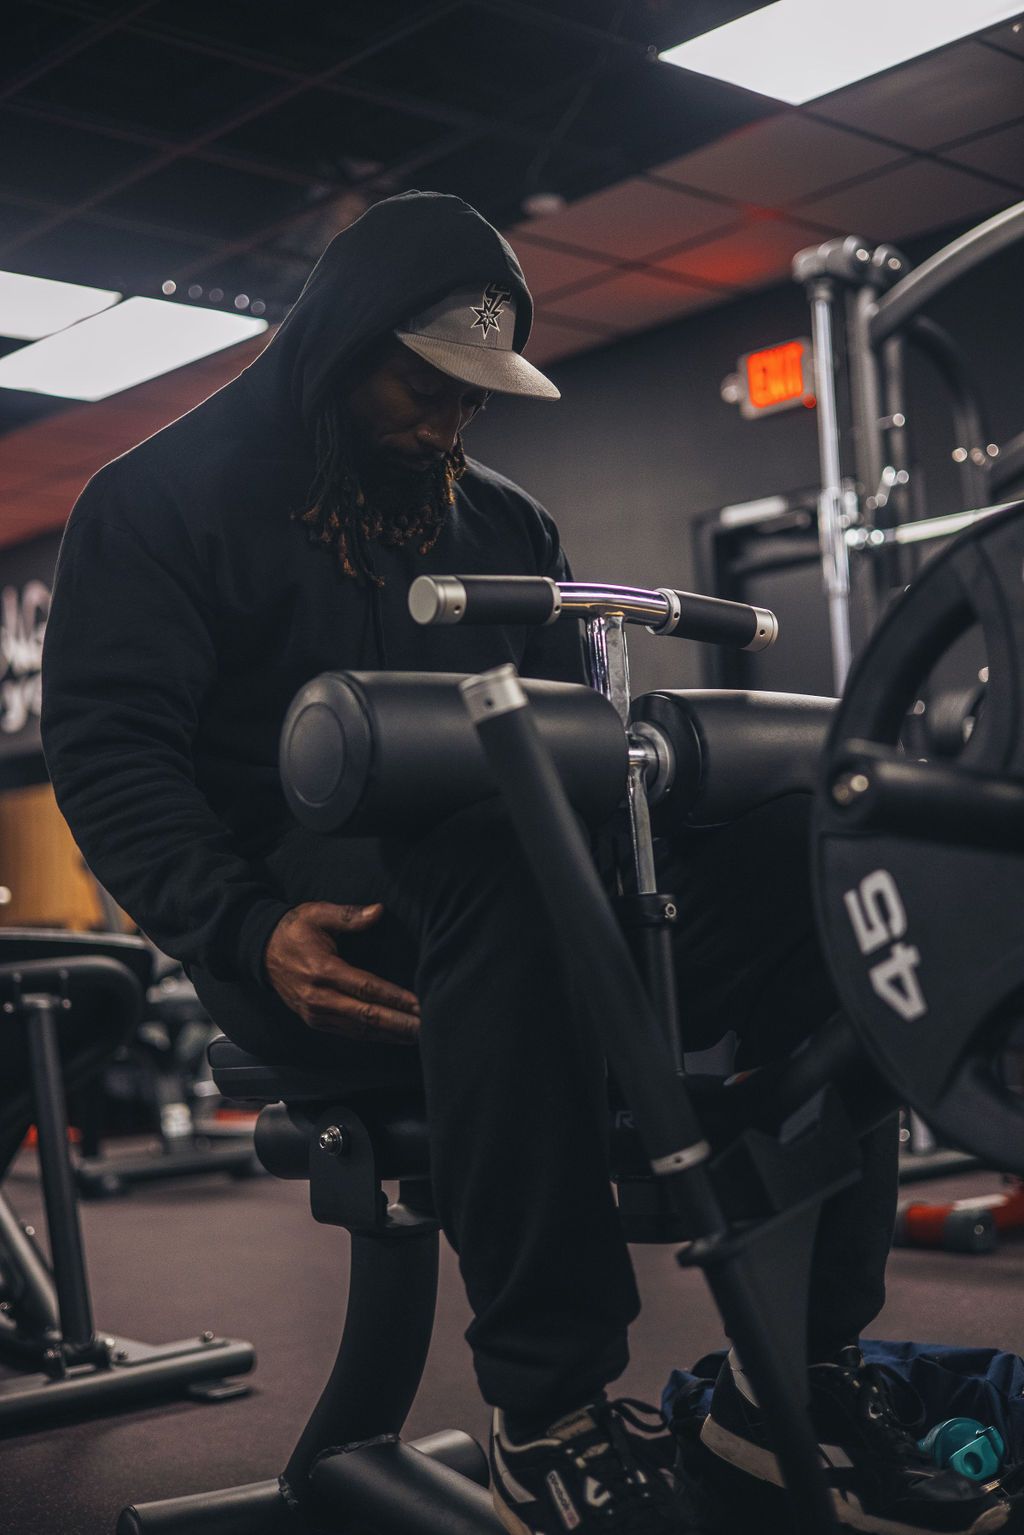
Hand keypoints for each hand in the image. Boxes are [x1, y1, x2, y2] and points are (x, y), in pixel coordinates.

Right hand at [264, 902, 419, 1043]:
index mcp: (323, 971)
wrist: (260, 951)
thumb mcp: (318, 913)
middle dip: (400, 1023)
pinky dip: (374, 1036)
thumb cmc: (294, 930)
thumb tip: (378, 911)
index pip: (367, 989)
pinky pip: (350, 1033)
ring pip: (360, 1030)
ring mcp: (316, 1014)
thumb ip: (349, 915)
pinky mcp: (315, 1021)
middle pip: (367, 1016)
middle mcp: (319, 998)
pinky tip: (394, 1037)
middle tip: (428, 1028)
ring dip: (391, 1034)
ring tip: (418, 1036)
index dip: (395, 998)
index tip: (420, 1004)